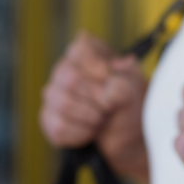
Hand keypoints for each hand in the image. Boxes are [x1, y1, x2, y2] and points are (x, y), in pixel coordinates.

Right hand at [40, 31, 148, 181]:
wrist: (127, 129)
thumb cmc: (129, 98)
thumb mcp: (134, 86)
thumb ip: (124, 84)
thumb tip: (109, 90)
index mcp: (87, 52)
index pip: (80, 50)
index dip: (96, 66)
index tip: (109, 77)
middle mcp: (64, 69)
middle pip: (71, 79)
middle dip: (97, 97)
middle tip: (111, 105)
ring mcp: (53, 95)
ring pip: (63, 104)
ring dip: (91, 116)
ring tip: (103, 118)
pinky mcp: (48, 119)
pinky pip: (59, 127)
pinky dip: (82, 133)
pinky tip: (92, 130)